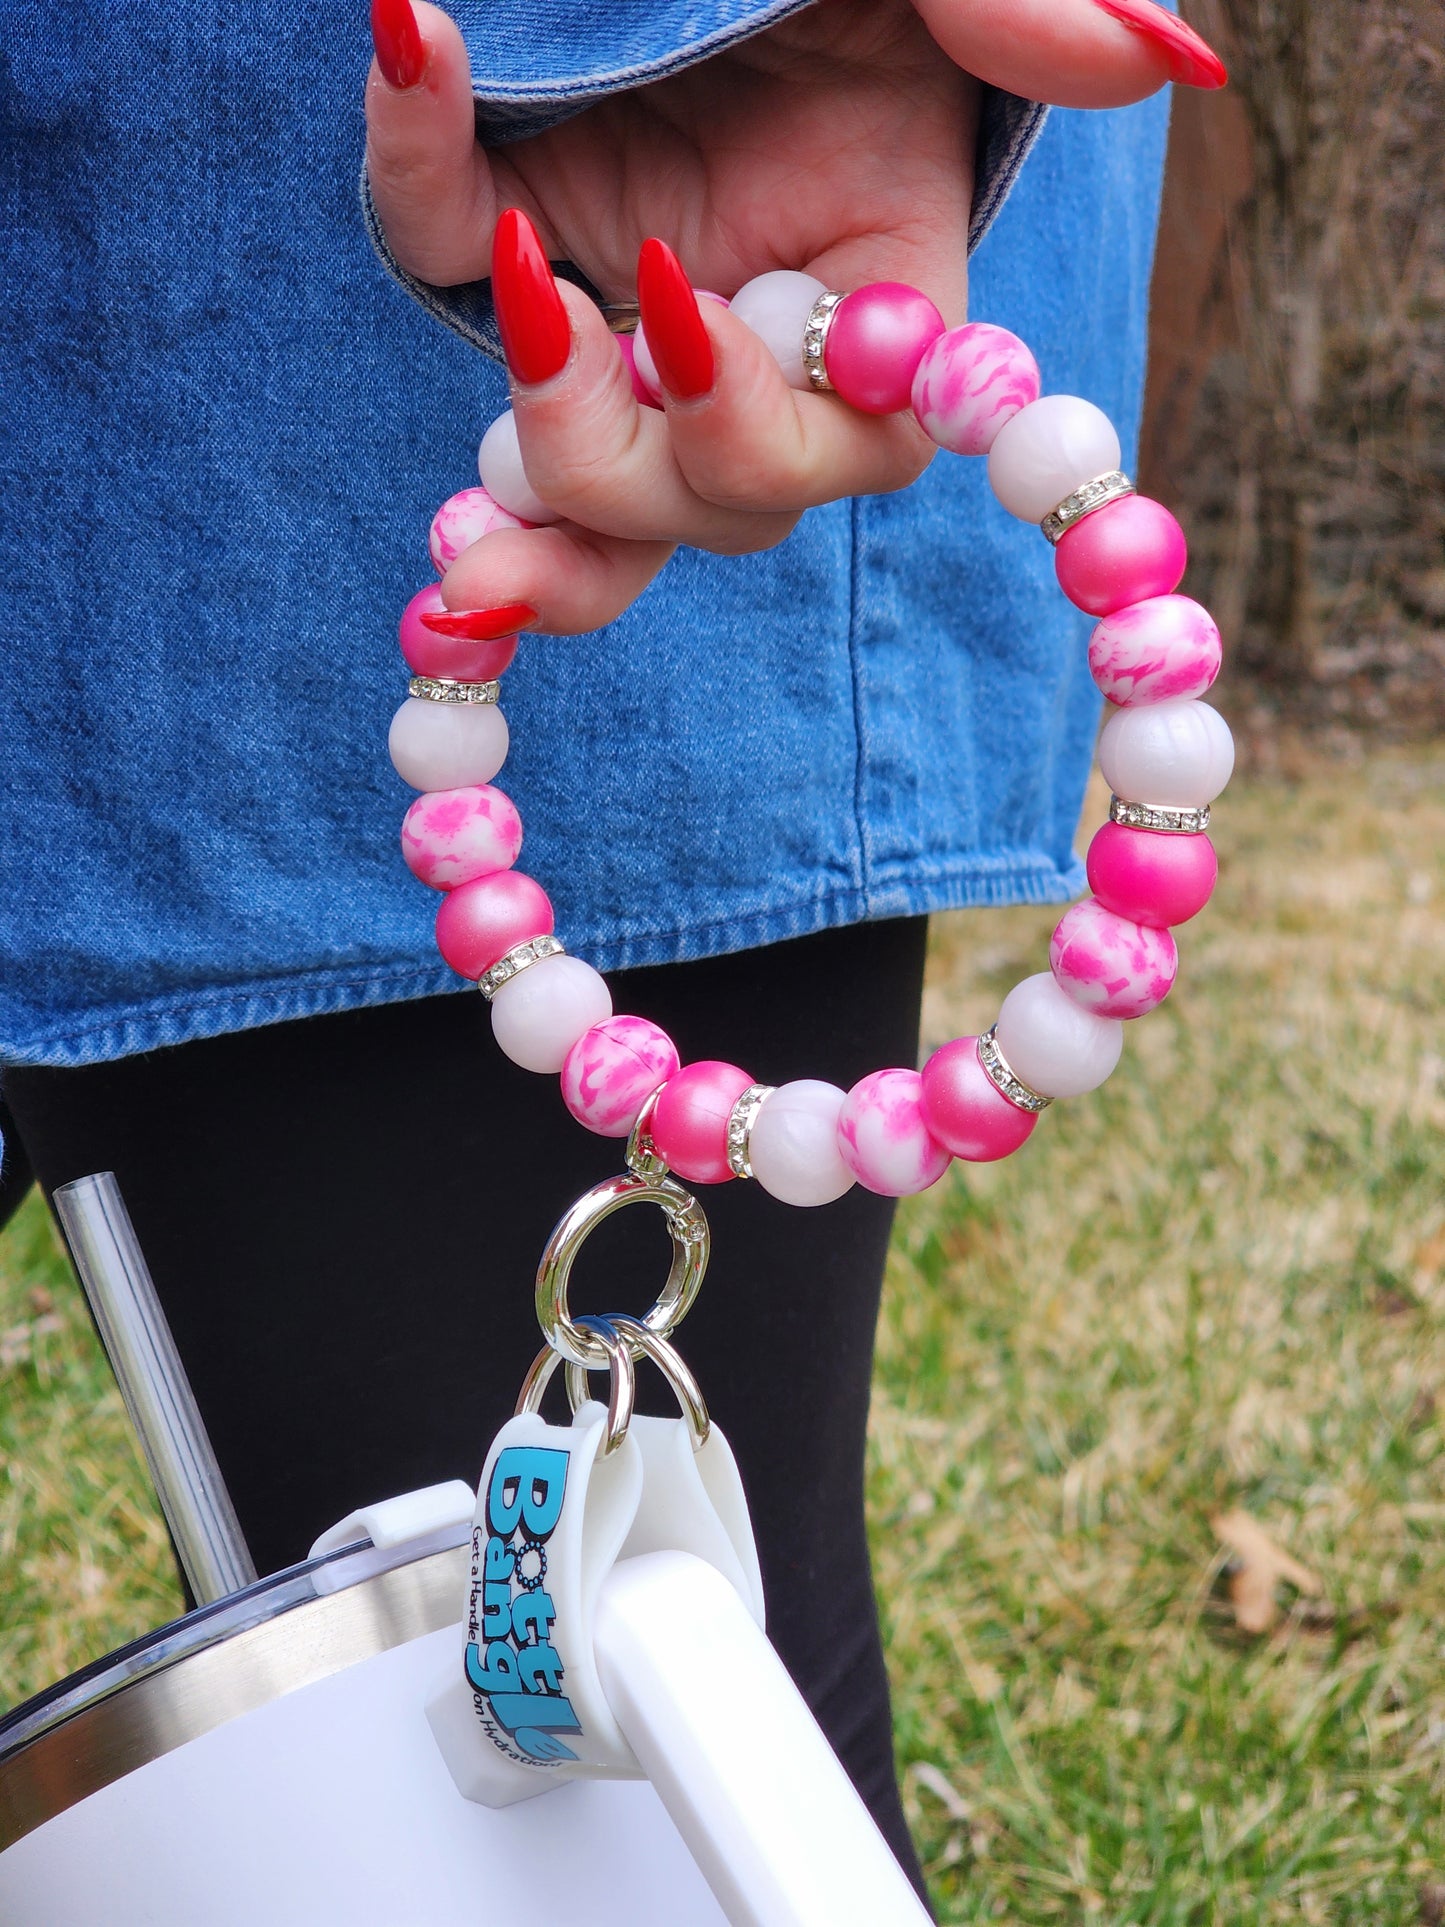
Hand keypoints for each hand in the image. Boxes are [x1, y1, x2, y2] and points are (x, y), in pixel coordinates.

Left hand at [365, 0, 1222, 632]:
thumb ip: (1033, 10)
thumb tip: (1161, 60)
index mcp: (875, 288)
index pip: (860, 442)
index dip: (792, 431)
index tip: (712, 308)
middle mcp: (752, 333)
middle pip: (716, 505)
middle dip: (654, 472)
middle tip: (607, 334)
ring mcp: (623, 296)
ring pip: (582, 491)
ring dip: (536, 484)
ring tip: (507, 373)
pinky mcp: (501, 206)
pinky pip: (437, 242)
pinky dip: (415, 164)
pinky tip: (418, 46)